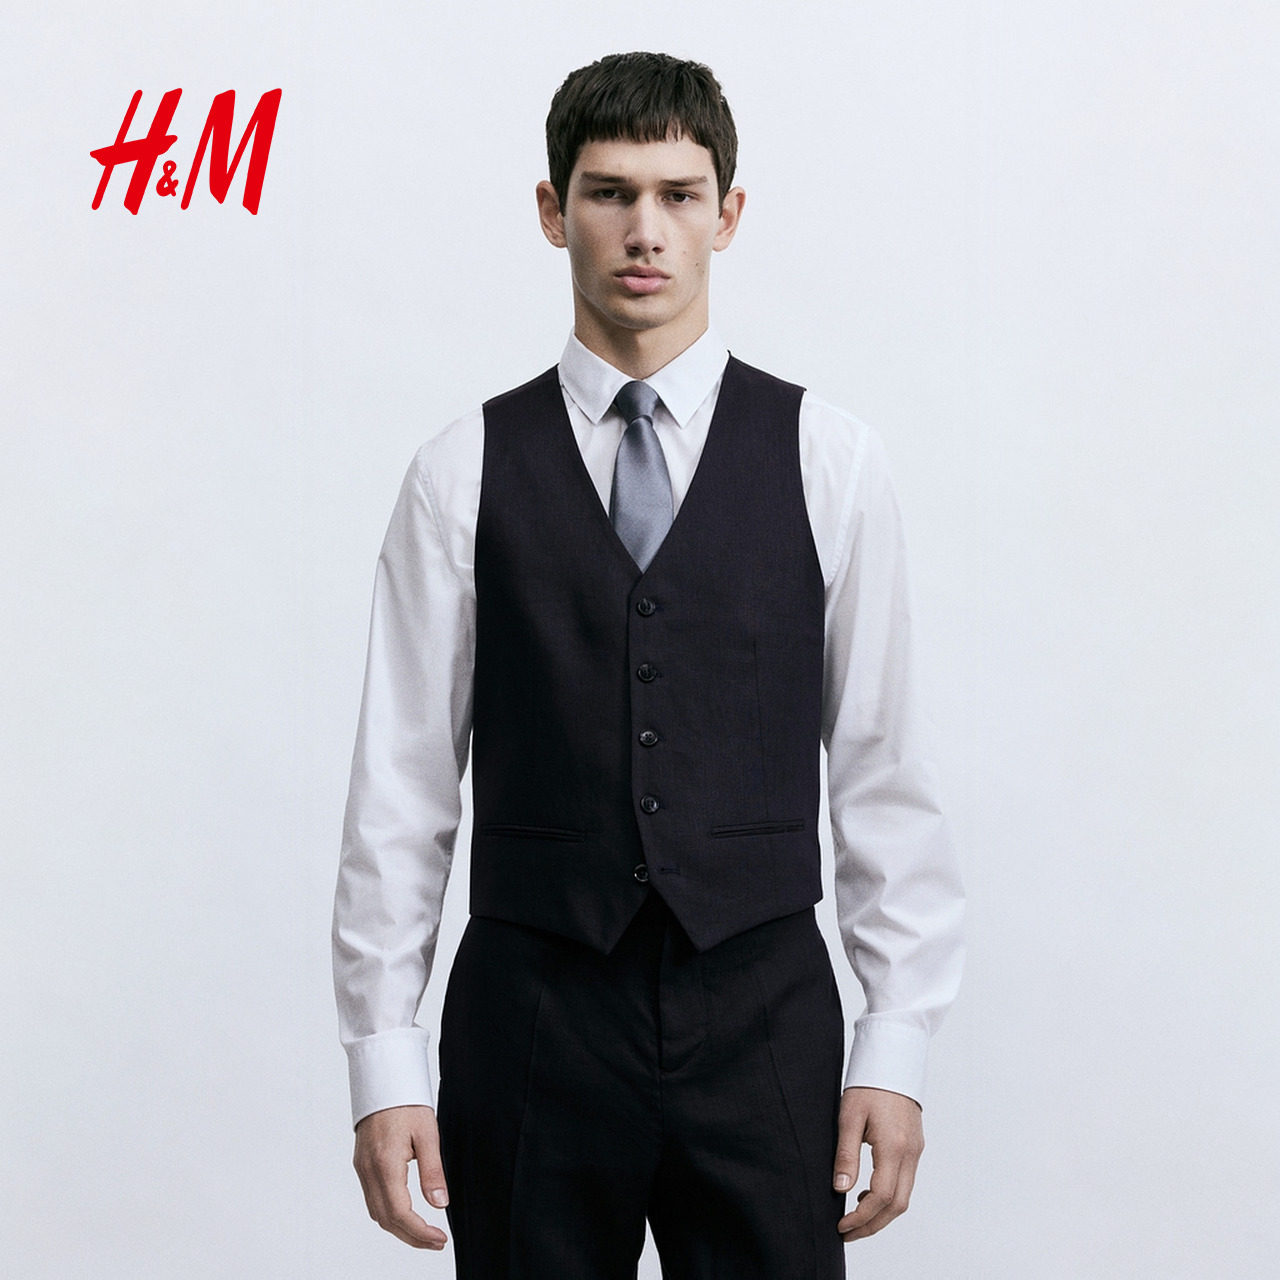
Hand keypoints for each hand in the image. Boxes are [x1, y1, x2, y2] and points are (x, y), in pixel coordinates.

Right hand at [353, 1104, 449, 1249]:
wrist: (383, 1079)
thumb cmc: (406, 1102)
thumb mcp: (428, 1133)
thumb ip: (432, 1171)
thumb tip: (440, 1204)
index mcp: (385, 1164)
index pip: (400, 1213)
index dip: (419, 1233)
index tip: (439, 1240)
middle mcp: (368, 1171)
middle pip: (385, 1220)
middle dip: (411, 1237)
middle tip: (436, 1242)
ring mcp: (361, 1168)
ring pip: (376, 1212)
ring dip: (399, 1228)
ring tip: (425, 1232)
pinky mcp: (361, 1164)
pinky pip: (372, 1199)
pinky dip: (388, 1213)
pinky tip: (406, 1213)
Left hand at [833, 1086, 923, 1241]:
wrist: (892, 1060)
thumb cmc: (868, 1084)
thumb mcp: (849, 1116)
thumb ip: (846, 1154)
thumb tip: (840, 1189)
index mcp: (894, 1146)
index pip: (882, 1197)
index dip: (862, 1217)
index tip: (842, 1226)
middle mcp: (910, 1153)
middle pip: (897, 1205)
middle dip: (872, 1224)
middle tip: (847, 1232)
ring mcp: (916, 1150)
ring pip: (904, 1196)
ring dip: (881, 1213)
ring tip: (855, 1217)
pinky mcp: (915, 1146)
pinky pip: (906, 1182)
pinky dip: (889, 1197)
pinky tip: (868, 1193)